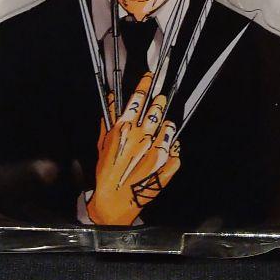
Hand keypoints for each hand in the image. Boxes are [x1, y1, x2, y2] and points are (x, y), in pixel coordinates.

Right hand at [85, 72, 180, 225]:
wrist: (114, 203)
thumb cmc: (106, 173)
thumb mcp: (103, 144)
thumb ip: (108, 119)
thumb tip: (112, 99)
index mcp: (125, 129)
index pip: (138, 99)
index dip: (145, 85)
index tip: (150, 76)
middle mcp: (143, 136)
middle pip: (156, 109)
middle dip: (159, 102)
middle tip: (160, 99)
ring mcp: (157, 150)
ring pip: (168, 126)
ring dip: (165, 123)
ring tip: (163, 124)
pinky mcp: (167, 164)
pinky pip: (175, 147)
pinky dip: (172, 144)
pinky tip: (167, 145)